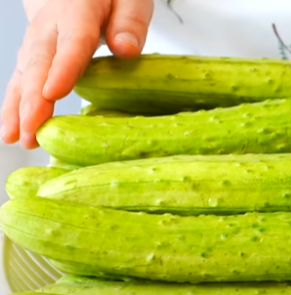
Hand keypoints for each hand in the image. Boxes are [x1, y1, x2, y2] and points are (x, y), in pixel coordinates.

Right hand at [0, 0, 152, 148]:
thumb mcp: (131, 0)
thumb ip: (130, 23)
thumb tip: (126, 50)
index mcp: (78, 10)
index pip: (72, 42)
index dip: (63, 69)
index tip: (54, 94)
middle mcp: (49, 27)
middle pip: (39, 63)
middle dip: (33, 98)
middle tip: (32, 128)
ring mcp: (37, 43)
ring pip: (24, 76)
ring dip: (18, 109)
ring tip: (17, 138)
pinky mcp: (32, 57)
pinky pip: (21, 82)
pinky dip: (13, 107)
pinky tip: (11, 131)